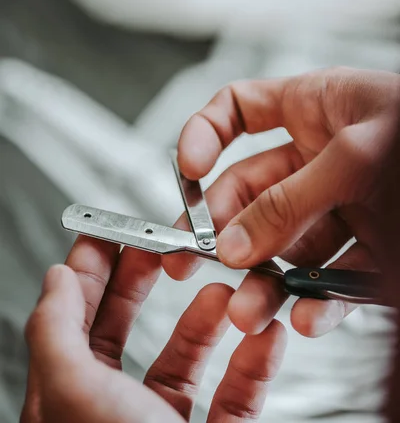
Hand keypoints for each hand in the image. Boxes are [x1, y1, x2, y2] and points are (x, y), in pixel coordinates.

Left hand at [21, 236, 286, 422]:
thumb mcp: (74, 395)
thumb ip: (57, 331)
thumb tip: (55, 277)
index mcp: (71, 396)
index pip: (72, 317)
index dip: (89, 270)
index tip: (110, 233)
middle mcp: (112, 410)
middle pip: (125, 328)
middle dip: (145, 280)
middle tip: (164, 247)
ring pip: (185, 358)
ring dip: (208, 319)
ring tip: (224, 292)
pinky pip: (233, 396)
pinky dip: (252, 364)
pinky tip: (262, 337)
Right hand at [162, 67, 399, 336]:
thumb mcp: (358, 155)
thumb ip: (291, 198)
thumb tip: (233, 241)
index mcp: (313, 108)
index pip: (237, 109)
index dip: (203, 134)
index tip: (186, 167)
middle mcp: (318, 157)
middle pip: (246, 189)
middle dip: (221, 227)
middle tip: (197, 261)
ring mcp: (338, 205)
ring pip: (280, 242)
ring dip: (260, 277)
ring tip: (246, 308)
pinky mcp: (364, 250)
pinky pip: (325, 275)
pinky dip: (312, 300)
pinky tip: (305, 314)